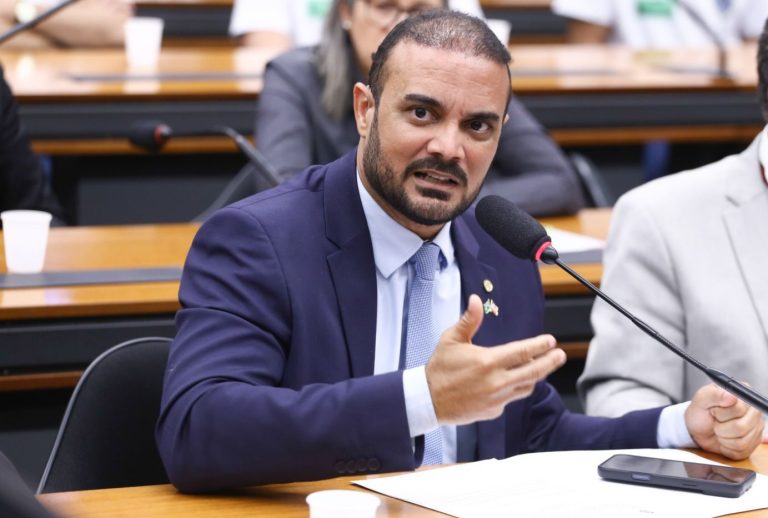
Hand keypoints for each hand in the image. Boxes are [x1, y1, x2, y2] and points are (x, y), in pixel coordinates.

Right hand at [425, 294, 565, 424]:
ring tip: (540, 367)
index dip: (540, 346)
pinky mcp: (494, 410)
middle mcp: (497, 381)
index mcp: (489, 361)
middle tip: (560, 355)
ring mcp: (497, 398)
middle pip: (534, 371)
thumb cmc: (439, 369)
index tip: (550, 341)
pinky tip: (513, 382)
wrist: (428, 400)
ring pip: (526, 386)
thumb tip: (476, 300)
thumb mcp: (451, 340)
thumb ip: (469, 320)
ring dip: (535, 376)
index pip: (524, 352)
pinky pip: (512, 399)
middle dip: (550, 362)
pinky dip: (515, 388)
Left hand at [684, 384, 764, 459]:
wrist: (697, 429)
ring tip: (718, 430)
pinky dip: (726, 447)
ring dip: (723, 438)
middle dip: (721, 427)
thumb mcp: (701, 399)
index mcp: (743, 396)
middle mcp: (754, 412)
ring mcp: (755, 429)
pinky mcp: (752, 444)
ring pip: (742, 442)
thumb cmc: (700, 411)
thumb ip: (715, 395)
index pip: (739, 409)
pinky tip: (722, 439)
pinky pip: (741, 451)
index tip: (714, 411)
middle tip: (715, 421)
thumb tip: (732, 396)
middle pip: (741, 427)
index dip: (721, 413)